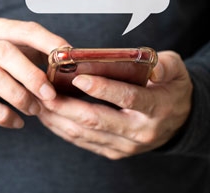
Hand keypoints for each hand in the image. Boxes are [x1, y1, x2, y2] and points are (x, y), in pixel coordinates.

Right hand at [0, 17, 68, 128]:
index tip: (69, 57)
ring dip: (19, 96)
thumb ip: (24, 52)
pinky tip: (16, 122)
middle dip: (32, 74)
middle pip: (6, 53)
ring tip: (34, 110)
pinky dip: (3, 115)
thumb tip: (66, 68)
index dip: (48, 42)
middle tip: (50, 94)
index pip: (23, 29)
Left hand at [37, 51, 192, 158]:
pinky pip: (82, 141)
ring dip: (57, 118)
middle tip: (44, 91)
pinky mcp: (113, 152)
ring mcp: (126, 145)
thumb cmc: (170, 86)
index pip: (127, 98)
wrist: (179, 119)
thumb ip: (164, 64)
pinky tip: (47, 114)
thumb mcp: (176, 69)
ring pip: (84, 133)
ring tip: (38, 100)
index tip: (78, 78)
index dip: (102, 89)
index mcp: (156, 107)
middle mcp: (140, 131)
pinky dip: (61, 128)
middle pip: (96, 120)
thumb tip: (151, 67)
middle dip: (66, 105)